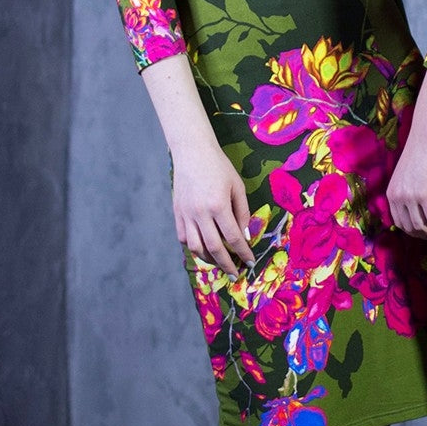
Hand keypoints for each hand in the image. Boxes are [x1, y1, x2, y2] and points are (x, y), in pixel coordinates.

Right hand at [172, 144, 255, 276]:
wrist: (192, 152)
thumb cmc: (219, 167)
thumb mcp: (237, 187)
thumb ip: (242, 213)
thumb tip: (244, 236)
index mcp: (218, 205)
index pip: (232, 238)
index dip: (243, 252)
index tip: (250, 262)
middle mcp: (200, 213)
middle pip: (213, 248)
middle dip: (226, 264)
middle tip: (235, 273)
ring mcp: (186, 214)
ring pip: (195, 247)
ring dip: (209, 259)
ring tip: (220, 263)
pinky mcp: (177, 212)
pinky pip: (183, 237)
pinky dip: (193, 247)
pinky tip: (203, 249)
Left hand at [387, 134, 426, 240]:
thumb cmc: (420, 153)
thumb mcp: (406, 177)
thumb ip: (407, 192)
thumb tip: (417, 210)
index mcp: (391, 194)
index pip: (399, 222)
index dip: (413, 232)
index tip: (425, 233)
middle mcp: (397, 197)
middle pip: (410, 227)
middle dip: (424, 235)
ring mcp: (410, 197)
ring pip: (421, 226)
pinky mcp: (425, 194)